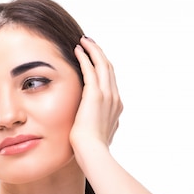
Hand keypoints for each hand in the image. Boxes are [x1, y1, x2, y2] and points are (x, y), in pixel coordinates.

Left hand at [71, 36, 122, 154]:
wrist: (92, 152)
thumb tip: (92, 127)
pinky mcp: (95, 94)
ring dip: (93, 50)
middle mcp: (115, 98)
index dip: (103, 68)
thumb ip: (96, 127)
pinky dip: (85, 57)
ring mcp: (107, 95)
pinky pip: (91, 69)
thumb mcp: (97, 135)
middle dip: (100, 54)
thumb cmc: (90, 149)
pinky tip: (77, 49)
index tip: (95, 59)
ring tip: (84, 41)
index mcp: (116, 107)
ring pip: (102, 65)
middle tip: (90, 43)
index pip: (110, 81)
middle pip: (109, 69)